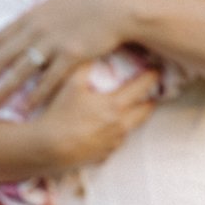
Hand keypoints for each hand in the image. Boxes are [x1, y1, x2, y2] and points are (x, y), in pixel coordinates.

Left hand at [0, 0, 132, 113]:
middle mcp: (36, 29)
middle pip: (2, 56)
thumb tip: (20, 30)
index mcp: (30, 17)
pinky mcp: (71, 55)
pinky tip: (25, 108)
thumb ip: (35, 20)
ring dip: (2, 89)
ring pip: (20, 70)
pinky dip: (34, 95)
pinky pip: (48, 79)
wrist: (116, 8)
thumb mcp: (54, 7)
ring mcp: (53, 42)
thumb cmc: (87, 8)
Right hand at [35, 64, 157, 168]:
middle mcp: (120, 125)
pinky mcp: (105, 155)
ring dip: (134, 117)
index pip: (143, 87)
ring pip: (132, 127)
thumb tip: (94, 50)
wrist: (47, 147)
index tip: (157, 69)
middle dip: (151, 100)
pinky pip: (117, 142)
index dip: (152, 76)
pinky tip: (107, 129)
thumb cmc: (59, 113)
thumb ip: (86, 65)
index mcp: (115, 105)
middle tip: (151, 92)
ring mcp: (114, 142)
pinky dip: (116, 133)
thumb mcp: (71, 83)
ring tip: (130, 109)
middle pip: (146, 110)